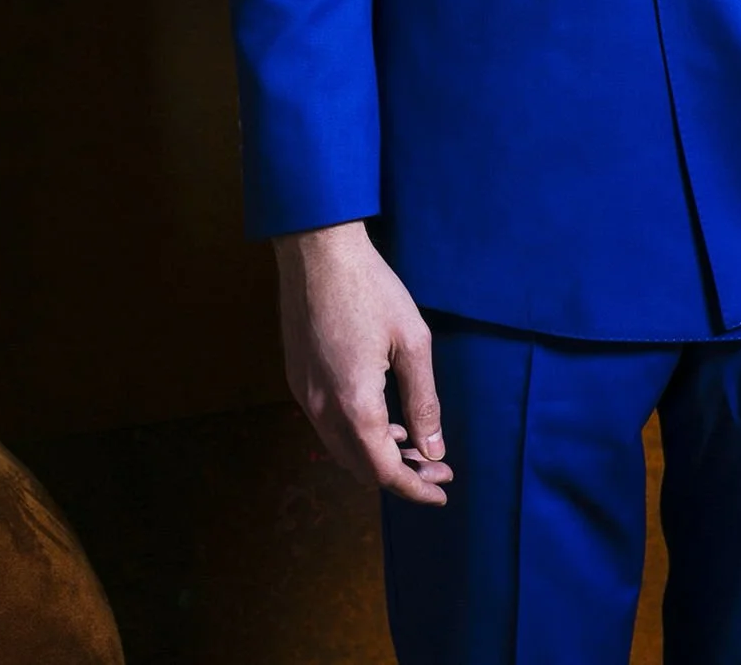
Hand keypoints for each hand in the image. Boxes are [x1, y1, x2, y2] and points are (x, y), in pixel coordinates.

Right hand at [273, 219, 453, 505]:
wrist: (316, 250)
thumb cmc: (370, 288)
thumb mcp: (412, 341)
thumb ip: (424, 401)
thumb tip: (434, 449)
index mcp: (354, 404)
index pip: (384, 471)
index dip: (416, 487)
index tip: (443, 490)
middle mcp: (322, 408)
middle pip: (360, 467)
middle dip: (399, 474)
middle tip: (434, 464)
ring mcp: (304, 394)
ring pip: (340, 449)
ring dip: (375, 455)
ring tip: (411, 441)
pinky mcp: (297, 378)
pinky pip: (326, 425)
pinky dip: (354, 434)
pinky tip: (379, 416)